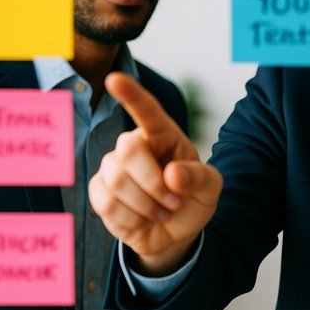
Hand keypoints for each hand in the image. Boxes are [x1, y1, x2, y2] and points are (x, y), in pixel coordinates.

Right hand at [88, 71, 222, 274]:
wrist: (176, 231)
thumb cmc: (193, 198)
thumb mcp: (210, 188)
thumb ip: (198, 178)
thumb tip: (172, 174)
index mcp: (163, 135)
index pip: (147, 111)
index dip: (131, 94)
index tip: (115, 78)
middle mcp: (134, 145)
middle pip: (128, 150)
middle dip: (154, 184)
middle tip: (174, 202)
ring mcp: (112, 167)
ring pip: (117, 181)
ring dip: (146, 206)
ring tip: (161, 212)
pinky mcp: (99, 191)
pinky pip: (106, 204)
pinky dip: (131, 220)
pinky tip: (142, 220)